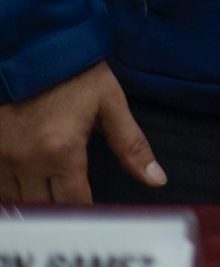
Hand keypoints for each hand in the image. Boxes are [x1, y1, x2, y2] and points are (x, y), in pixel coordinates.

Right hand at [0, 61, 163, 204]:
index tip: (98, 219)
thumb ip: (131, 145)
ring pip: (17, 201)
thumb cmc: (77, 74)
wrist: (35, 47)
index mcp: (61, 150)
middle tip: (78, 212)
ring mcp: (2, 157)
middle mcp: (27, 160)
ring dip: (37, 204)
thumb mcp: (110, 104)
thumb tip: (157, 179)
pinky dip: (13, 192)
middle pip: (44, 208)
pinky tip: (31, 186)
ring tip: (56, 199)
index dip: (87, 214)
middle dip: (62, 212)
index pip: (74, 202)